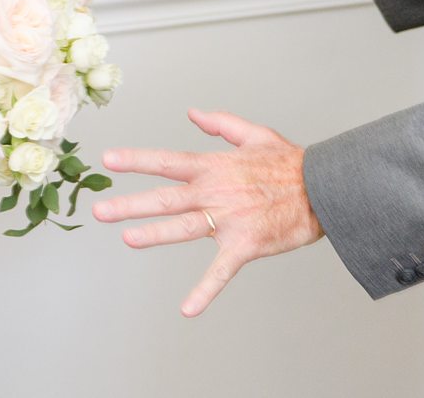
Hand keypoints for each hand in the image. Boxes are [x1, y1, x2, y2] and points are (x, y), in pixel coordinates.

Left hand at [94, 108, 324, 317]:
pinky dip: (205, 291)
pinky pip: (221, 271)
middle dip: (130, 204)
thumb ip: (220, 124)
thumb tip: (193, 114)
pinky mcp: (245, 245)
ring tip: (128, 238)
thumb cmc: (289, 163)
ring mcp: (229, 219)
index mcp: (214, 166)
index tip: (108, 161)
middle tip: (100, 211)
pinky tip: (188, 309)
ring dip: (154, 234)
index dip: (136, 160)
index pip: (167, 162)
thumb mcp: (254, 133)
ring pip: (183, 228)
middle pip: (165, 198)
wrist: (323, 189)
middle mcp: (215, 192)